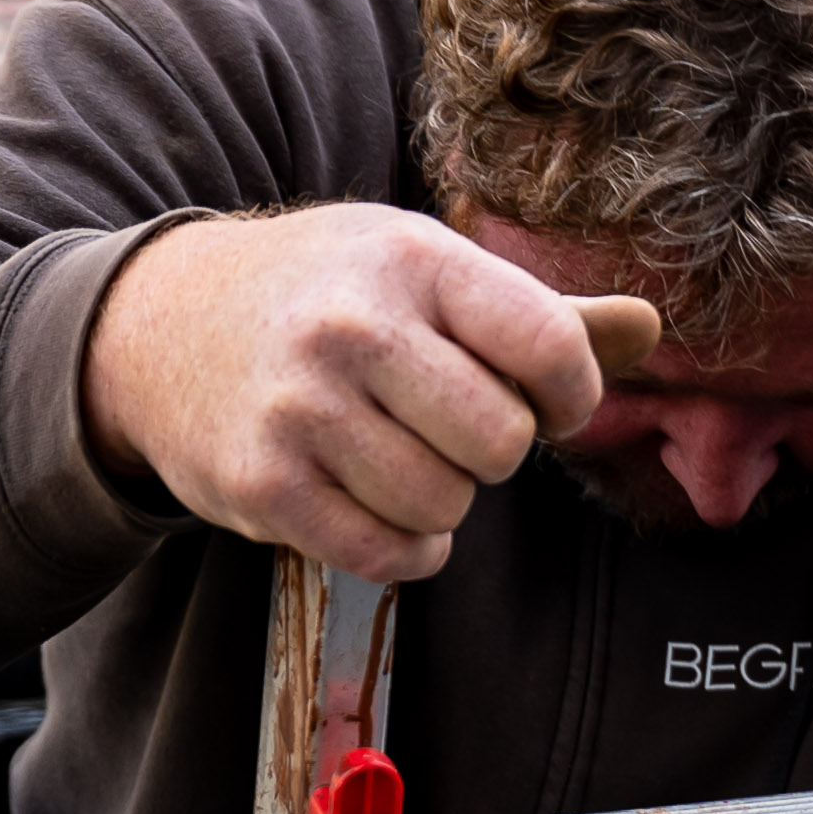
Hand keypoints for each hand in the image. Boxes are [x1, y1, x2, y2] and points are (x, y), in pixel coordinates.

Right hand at [82, 208, 656, 580]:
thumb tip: (653, 327)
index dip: (573, 393)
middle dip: (496, 449)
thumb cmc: (325, 293)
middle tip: (453, 426)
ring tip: (401, 456)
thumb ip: (541, 312)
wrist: (159, 325)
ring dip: (443, 500)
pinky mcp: (264, 484)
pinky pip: (387, 553)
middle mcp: (354, 328)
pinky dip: (405, 547)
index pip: (549, 346)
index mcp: (412, 259)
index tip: (548, 399)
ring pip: (446, 506)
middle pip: (503, 442)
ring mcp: (301, 409)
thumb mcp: (423, 268)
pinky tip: (379, 504)